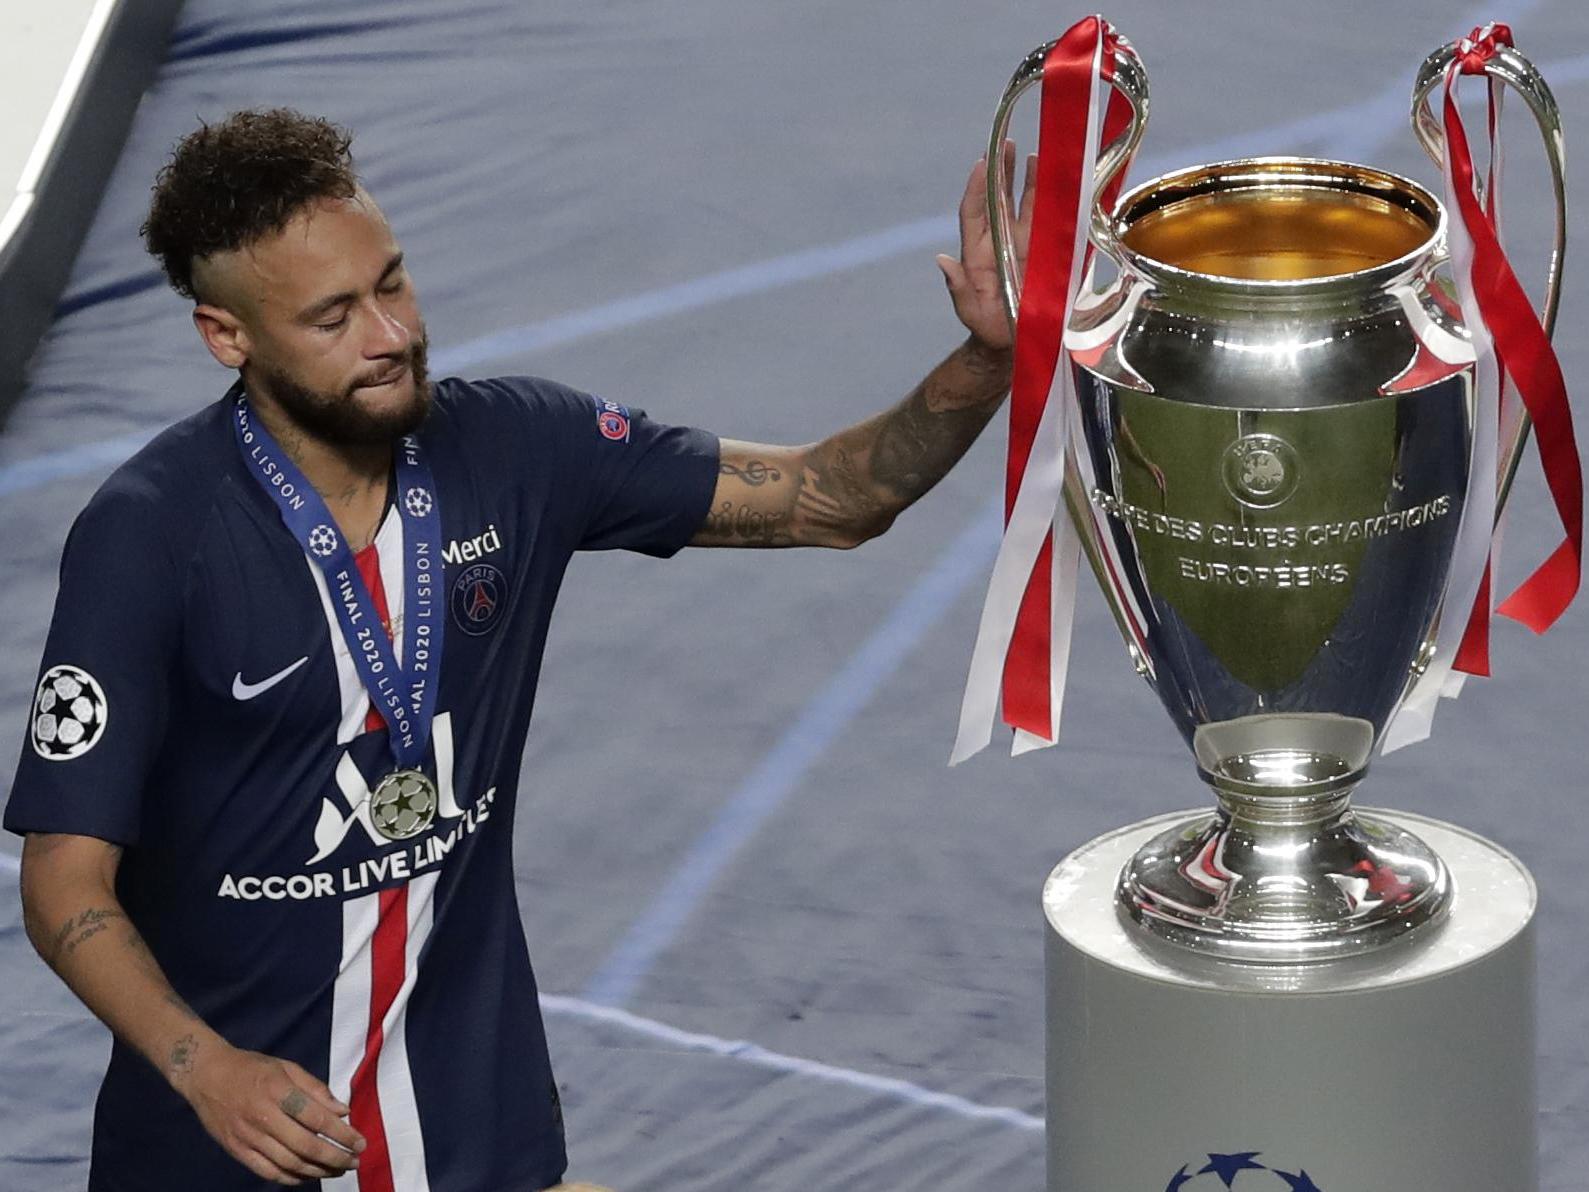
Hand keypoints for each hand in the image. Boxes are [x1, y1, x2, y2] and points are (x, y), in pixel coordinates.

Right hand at [176, 1040, 365, 1185]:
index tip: (360, 1143)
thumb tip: (342, 1111)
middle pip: (305, 1145)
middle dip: (335, 1158)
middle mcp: (262, 1116)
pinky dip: (291, 1178)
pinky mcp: (237, 1150)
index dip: (342, 1134)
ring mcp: (248, 1136)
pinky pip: (268, 1171)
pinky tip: (308, 1176)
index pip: (316, 1118)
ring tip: (337, 1171)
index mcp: (278, 1090)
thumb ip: (316, 1089)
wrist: (206, 1075)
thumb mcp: (287, 1067)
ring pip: (288, 1163)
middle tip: (354, 1162)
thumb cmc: (252, 1068)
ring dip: (317, 1171)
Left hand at [937, 140, 1035, 351]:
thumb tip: (942, 261)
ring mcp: (1023, 245)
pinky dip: (1054, 202)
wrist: (1011, 343)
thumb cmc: (986, 327)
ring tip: (1034, 155)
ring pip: (1025, 205)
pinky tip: (1062, 185)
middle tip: (1006, 143)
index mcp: (977, 252)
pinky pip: (1049, 222)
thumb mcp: (969, 310)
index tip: (982, 163)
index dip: (977, 188)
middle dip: (1002, 171)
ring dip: (1029, 180)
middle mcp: (999, 242)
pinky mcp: (1044, 253)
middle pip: (999, 199)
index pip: (973, 212)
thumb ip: (958, 287)